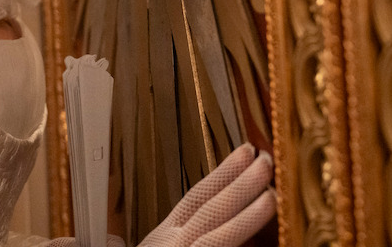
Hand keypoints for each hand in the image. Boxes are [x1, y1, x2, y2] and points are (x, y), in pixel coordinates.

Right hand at [41, 145, 274, 246]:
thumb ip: (128, 246)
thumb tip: (120, 239)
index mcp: (160, 241)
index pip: (194, 199)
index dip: (221, 174)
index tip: (246, 152)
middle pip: (209, 212)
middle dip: (240, 185)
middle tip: (268, 162)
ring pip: (215, 239)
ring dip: (244, 217)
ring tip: (271, 194)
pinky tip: (259, 245)